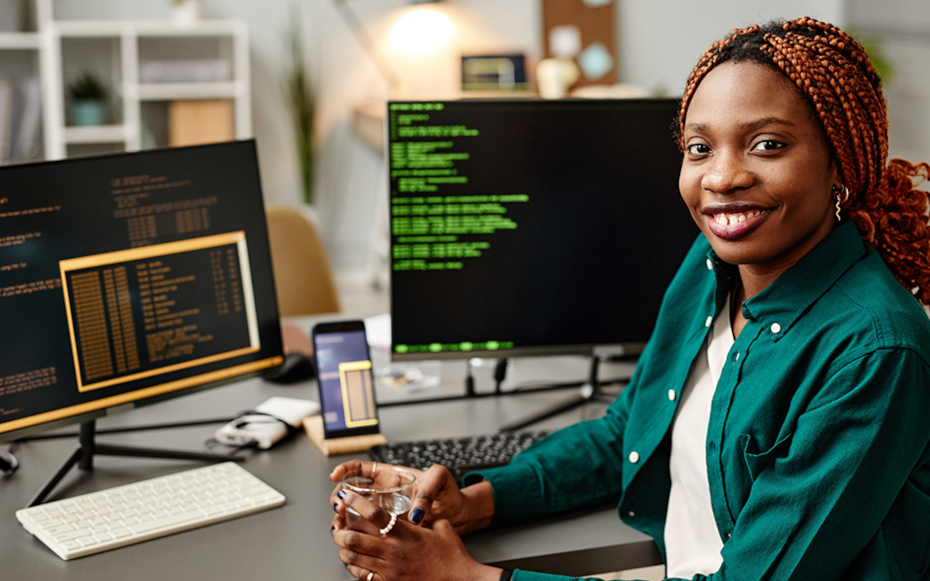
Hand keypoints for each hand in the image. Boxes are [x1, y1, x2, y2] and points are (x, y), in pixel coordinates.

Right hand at [329, 461, 493, 533]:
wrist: (458, 515)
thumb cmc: (449, 493)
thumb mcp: (440, 481)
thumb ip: (427, 490)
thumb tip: (415, 513)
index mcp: (392, 477)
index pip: (362, 469)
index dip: (345, 470)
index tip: (335, 476)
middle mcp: (384, 493)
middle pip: (351, 491)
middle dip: (339, 496)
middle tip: (339, 505)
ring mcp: (384, 512)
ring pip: (354, 513)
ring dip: (342, 518)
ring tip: (339, 525)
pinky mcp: (388, 529)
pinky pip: (366, 530)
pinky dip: (355, 534)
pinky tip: (351, 539)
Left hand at [332, 488, 500, 580]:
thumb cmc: (453, 556)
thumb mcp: (442, 527)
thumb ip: (426, 517)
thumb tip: (418, 511)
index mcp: (406, 533)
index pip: (374, 515)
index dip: (356, 503)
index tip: (346, 496)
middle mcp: (394, 552)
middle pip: (355, 539)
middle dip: (341, 530)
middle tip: (338, 522)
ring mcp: (390, 570)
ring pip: (354, 559)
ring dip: (344, 549)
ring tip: (342, 541)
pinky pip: (362, 576)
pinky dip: (353, 567)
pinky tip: (354, 561)